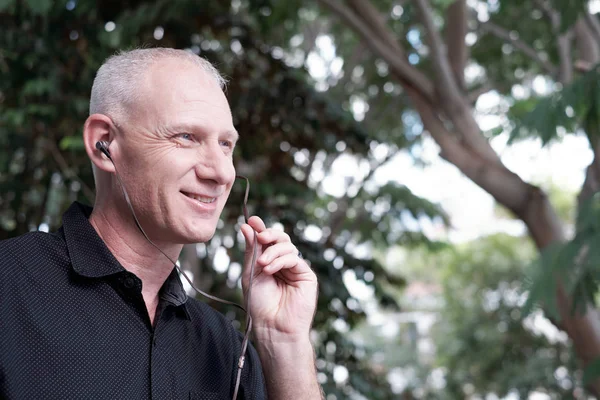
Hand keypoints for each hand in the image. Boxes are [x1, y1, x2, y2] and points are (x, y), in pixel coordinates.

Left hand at [240, 216, 317, 340]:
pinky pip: (294, 258)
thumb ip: (252, 250)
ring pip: (288, 246)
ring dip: (272, 251)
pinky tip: (270, 270)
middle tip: (259, 237)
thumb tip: (246, 226)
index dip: (261, 228)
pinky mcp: (307, 275)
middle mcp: (284, 264)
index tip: (252, 220)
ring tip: (261, 265)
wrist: (272, 327)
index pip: (268, 241)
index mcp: (270, 262)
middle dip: (269, 235)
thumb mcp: (251, 273)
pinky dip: (280, 261)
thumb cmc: (260, 305)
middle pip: (280, 239)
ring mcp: (296, 269)